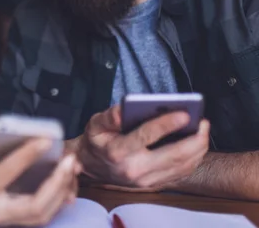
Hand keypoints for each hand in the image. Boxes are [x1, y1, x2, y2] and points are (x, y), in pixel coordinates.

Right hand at [0, 132, 80, 225]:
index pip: (6, 173)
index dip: (27, 155)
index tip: (46, 138)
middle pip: (35, 206)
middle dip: (57, 183)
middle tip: (70, 160)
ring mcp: (7, 221)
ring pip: (43, 214)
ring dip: (62, 191)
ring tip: (71, 167)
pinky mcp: (15, 221)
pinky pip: (43, 215)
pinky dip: (59, 199)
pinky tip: (67, 181)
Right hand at [76, 105, 208, 189]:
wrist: (92, 167)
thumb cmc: (97, 141)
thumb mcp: (95, 124)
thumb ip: (110, 116)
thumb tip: (124, 109)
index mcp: (117, 152)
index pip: (145, 137)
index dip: (166, 125)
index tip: (184, 114)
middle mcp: (134, 170)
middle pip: (173, 156)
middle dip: (194, 139)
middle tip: (203, 122)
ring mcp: (146, 181)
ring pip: (182, 166)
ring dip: (198, 148)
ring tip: (202, 129)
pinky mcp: (155, 185)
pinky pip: (182, 173)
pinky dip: (194, 158)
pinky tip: (197, 144)